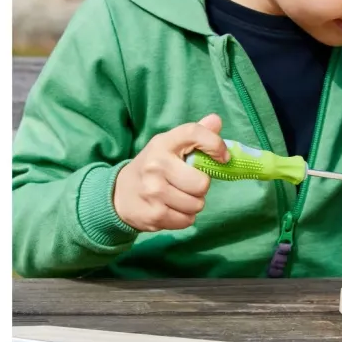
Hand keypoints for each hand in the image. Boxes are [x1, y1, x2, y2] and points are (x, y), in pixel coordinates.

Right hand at [113, 114, 227, 231]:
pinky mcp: (154, 215)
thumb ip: (195, 134)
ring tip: (178, 197)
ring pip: (197, 204)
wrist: (118, 194)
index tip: (223, 157)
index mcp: (162, 144)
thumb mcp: (169, 146)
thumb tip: (216, 120)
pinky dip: (184, 217)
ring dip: (193, 204)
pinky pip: (187, 220)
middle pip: (202, 183)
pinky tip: (171, 209)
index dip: (215, 144)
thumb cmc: (153, 167)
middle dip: (201, 186)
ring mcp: (153, 192)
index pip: (194, 133)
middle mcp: (156, 166)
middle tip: (188, 184)